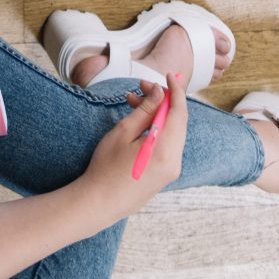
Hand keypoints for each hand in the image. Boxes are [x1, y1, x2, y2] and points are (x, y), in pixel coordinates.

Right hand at [77, 77, 186, 224]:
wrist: (100, 203)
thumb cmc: (107, 168)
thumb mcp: (123, 132)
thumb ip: (145, 111)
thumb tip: (159, 92)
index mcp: (166, 151)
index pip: (179, 113)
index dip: (176, 91)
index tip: (170, 75)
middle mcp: (174, 162)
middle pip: (177, 122)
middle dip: (163, 100)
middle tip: (142, 87)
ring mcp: (170, 171)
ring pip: (171, 133)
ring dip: (157, 114)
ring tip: (133, 101)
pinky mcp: (164, 175)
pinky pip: (167, 145)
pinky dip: (157, 129)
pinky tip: (138, 122)